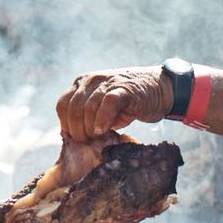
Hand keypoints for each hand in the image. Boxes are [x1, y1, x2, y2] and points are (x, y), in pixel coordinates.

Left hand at [55, 66, 170, 141]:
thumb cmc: (129, 103)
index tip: (75, 138)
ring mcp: (108, 82)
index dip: (66, 124)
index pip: (62, 105)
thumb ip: (87, 117)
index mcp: (82, 83)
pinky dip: (102, 120)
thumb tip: (71, 136)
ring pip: (87, 107)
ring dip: (89, 128)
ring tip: (97, 138)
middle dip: (77, 130)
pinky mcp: (124, 89)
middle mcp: (92, 80)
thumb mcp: (103, 109)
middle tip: (88, 142)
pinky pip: (107, 103)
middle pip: (72, 108)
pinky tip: (103, 131)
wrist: (160, 89)